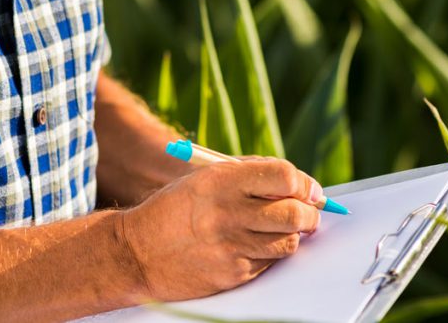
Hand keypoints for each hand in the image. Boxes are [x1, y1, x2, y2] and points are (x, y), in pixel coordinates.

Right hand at [116, 158, 322, 301]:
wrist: (137, 252)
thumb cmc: (175, 209)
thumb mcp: (206, 177)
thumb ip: (250, 174)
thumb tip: (296, 182)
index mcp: (222, 181)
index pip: (284, 176)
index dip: (303, 183)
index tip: (308, 190)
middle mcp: (228, 213)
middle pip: (294, 213)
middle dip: (309, 213)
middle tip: (308, 212)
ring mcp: (231, 246)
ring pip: (288, 242)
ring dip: (293, 235)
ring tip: (283, 229)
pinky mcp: (232, 273)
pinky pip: (269, 263)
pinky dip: (270, 254)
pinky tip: (255, 245)